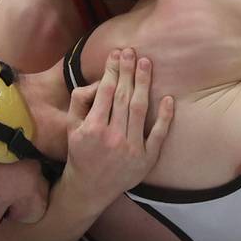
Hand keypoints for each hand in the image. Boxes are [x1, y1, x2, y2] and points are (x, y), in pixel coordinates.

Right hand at [64, 47, 173, 205]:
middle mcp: (112, 138)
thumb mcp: (71, 127)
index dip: (111, 70)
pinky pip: (159, 134)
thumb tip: (97, 81)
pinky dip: (165, 116)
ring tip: (146, 63)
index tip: (116, 54)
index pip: (104, 91)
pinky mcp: (146, 160)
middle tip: (132, 52)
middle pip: (123, 96)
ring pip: (140, 109)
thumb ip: (80, 101)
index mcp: (92, 128)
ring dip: (144, 83)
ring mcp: (131, 150)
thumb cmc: (81, 152)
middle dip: (128, 71)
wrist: (90, 188)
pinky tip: (168, 98)